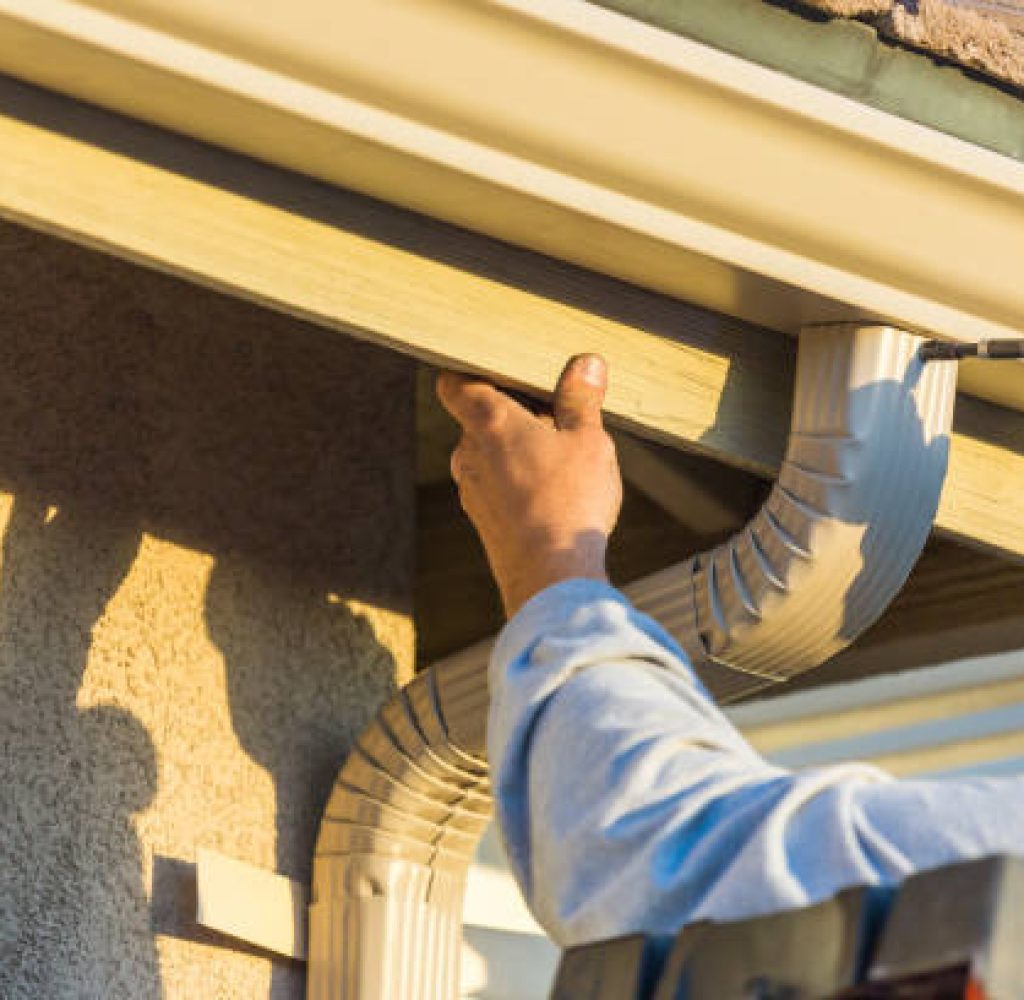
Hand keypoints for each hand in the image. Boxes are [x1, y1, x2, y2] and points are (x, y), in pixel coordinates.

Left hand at [437, 354, 622, 616]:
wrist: (550, 578)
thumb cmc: (569, 502)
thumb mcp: (588, 440)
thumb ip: (582, 399)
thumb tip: (586, 364)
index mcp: (489, 421)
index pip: (455, 382)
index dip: (473, 372)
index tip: (505, 373)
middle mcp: (469, 453)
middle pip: (480, 417)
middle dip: (514, 413)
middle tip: (557, 415)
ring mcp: (471, 488)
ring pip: (489, 454)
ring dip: (518, 449)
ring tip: (562, 458)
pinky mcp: (482, 519)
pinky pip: (495, 486)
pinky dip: (517, 481)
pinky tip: (553, 494)